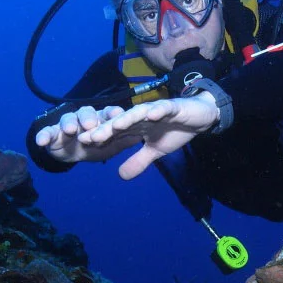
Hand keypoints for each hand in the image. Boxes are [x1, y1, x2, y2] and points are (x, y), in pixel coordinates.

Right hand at [34, 105, 132, 163]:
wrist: (70, 154)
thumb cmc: (94, 146)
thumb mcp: (110, 147)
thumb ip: (123, 142)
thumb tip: (142, 137)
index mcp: (99, 119)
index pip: (107, 113)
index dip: (112, 114)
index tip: (119, 116)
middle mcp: (83, 118)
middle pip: (86, 112)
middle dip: (88, 117)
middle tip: (91, 124)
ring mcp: (66, 124)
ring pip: (67, 119)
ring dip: (68, 123)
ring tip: (69, 129)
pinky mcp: (51, 133)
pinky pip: (46, 132)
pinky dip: (43, 135)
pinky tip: (41, 141)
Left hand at [78, 93, 219, 179]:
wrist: (200, 117)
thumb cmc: (175, 130)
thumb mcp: (155, 151)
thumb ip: (138, 161)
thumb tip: (121, 176)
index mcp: (136, 126)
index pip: (114, 132)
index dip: (99, 137)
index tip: (82, 144)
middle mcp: (142, 116)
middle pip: (120, 122)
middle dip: (105, 129)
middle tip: (88, 136)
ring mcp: (156, 110)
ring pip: (138, 113)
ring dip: (126, 118)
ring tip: (114, 125)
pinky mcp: (172, 106)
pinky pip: (163, 108)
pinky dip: (157, 110)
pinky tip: (151, 115)